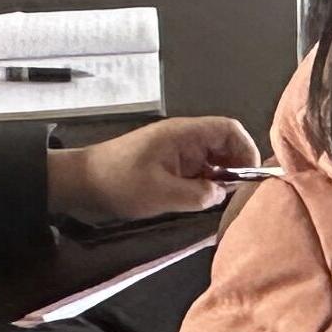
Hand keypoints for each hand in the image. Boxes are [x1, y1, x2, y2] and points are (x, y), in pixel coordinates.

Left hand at [51, 115, 260, 224]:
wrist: (81, 182)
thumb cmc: (118, 181)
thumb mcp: (161, 193)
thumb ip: (198, 195)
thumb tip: (221, 194)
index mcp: (184, 134)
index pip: (229, 130)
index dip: (246, 150)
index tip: (250, 176)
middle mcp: (184, 138)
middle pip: (224, 144)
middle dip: (235, 167)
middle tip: (233, 194)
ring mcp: (175, 151)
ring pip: (212, 160)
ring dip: (219, 178)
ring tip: (216, 200)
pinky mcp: (168, 165)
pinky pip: (197, 170)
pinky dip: (204, 183)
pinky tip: (200, 200)